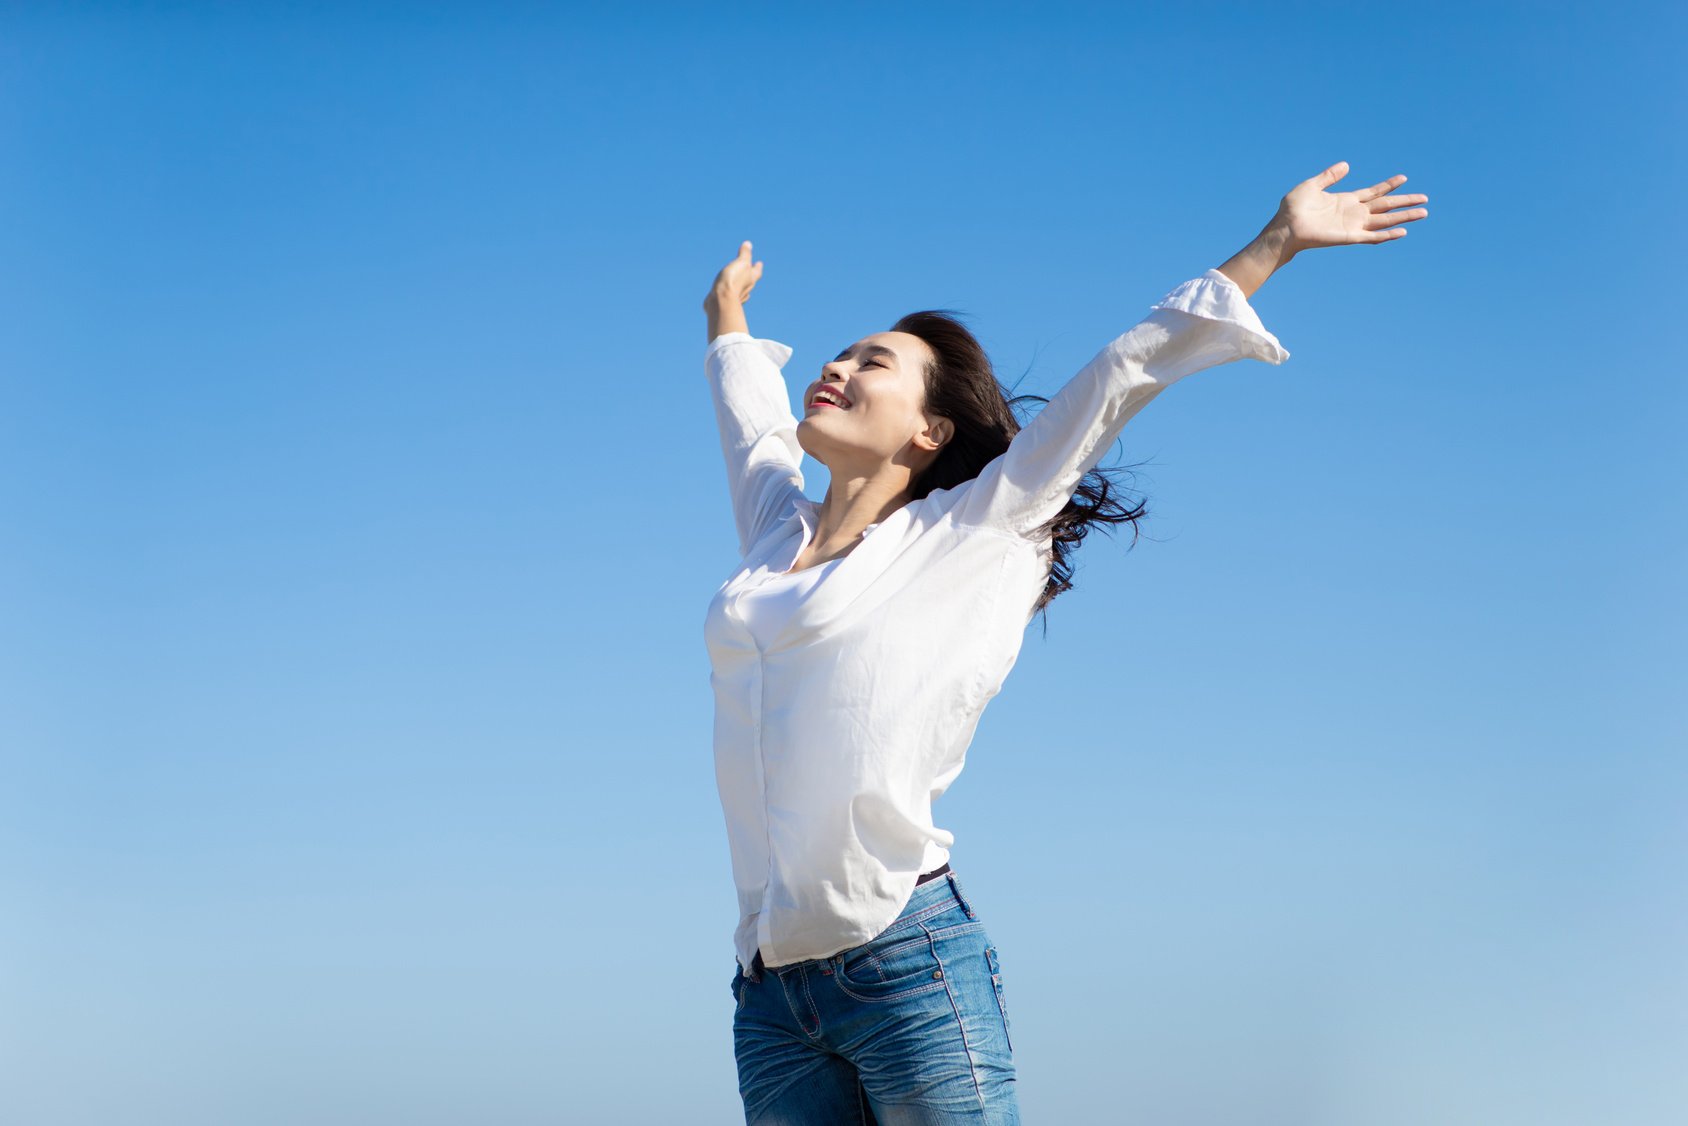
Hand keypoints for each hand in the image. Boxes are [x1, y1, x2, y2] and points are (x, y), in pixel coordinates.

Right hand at [704, 240, 764, 311]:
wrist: (721, 301)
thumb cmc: (733, 280)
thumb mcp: (741, 263)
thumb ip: (745, 254)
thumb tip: (748, 244)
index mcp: (751, 278)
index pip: (757, 271)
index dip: (758, 266)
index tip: (759, 263)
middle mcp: (746, 288)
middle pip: (751, 280)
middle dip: (751, 275)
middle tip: (751, 271)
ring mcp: (737, 296)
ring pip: (742, 289)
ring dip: (742, 285)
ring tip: (740, 282)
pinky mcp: (726, 302)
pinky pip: (731, 296)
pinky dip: (732, 293)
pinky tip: (729, 294)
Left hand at [1272, 161, 1428, 253]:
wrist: (1285, 227)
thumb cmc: (1293, 208)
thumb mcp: (1312, 185)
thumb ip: (1330, 176)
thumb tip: (1346, 165)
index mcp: (1346, 200)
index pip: (1374, 192)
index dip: (1389, 186)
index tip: (1404, 178)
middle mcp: (1353, 213)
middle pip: (1386, 206)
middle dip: (1405, 202)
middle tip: (1425, 198)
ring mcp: (1353, 225)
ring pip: (1385, 220)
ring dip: (1404, 217)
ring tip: (1423, 213)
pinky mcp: (1349, 236)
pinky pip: (1373, 236)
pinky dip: (1388, 235)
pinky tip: (1403, 232)